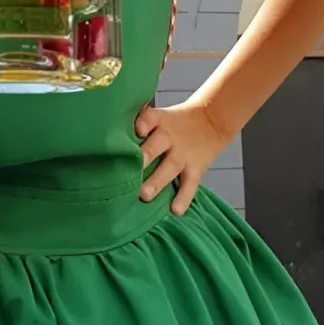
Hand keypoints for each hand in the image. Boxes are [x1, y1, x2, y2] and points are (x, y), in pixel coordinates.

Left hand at [135, 98, 232, 216]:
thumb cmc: (176, 121)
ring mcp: (183, 155)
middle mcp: (169, 137)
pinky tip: (176, 210)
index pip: (149, 119)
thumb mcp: (161, 114)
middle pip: (155, 147)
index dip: (143, 124)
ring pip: (169, 168)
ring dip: (157, 182)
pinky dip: (183, 198)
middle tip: (129, 172)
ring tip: (144, 195)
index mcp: (159, 121)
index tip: (137, 131)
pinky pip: (190, 185)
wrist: (213, 119)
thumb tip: (110, 128)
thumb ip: (141, 121)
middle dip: (143, 158)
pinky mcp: (195, 169)